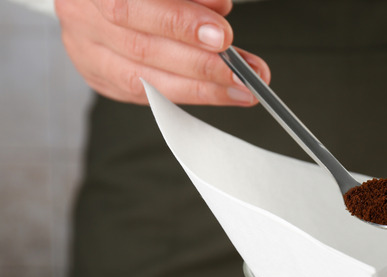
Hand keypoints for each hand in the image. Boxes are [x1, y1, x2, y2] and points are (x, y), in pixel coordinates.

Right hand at [54, 0, 267, 105]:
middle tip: (242, 75)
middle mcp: (82, 16)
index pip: (132, 7)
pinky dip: (184, 95)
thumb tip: (219, 10)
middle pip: (142, 49)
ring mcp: (85, 50)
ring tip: (239, 90)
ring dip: (200, 89)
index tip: (222, 38)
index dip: (179, 24)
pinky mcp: (98, 75)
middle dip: (201, 66)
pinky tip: (215, 94)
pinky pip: (143, 95)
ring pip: (142, 81)